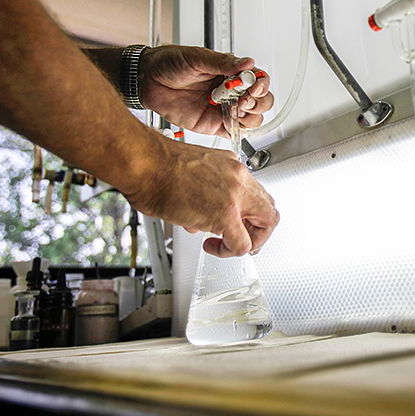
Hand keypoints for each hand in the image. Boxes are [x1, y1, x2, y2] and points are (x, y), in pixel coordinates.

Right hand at [125, 137, 279, 256]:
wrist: (145, 164)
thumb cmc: (157, 166)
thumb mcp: (192, 174)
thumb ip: (206, 195)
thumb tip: (202, 220)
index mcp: (232, 166)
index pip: (257, 194)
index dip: (251, 214)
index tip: (240, 223)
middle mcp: (239, 177)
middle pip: (269, 209)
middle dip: (259, 230)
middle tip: (243, 239)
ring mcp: (235, 194)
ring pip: (265, 224)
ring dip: (248, 240)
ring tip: (224, 244)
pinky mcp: (225, 214)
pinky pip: (242, 243)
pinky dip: (230, 251)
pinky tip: (212, 247)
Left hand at [137, 45, 273, 137]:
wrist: (146, 80)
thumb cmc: (168, 63)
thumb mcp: (196, 57)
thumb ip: (223, 62)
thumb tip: (247, 63)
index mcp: (230, 72)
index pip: (258, 79)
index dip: (261, 84)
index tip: (253, 86)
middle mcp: (230, 92)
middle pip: (261, 101)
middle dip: (258, 102)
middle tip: (244, 99)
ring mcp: (223, 109)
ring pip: (252, 118)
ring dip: (250, 116)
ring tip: (235, 110)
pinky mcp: (213, 125)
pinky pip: (234, 132)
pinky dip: (238, 131)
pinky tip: (231, 123)